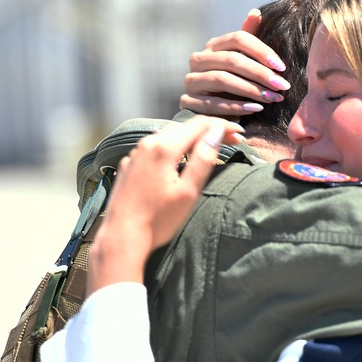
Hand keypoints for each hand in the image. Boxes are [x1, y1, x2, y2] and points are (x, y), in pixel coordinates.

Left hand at [86, 117, 243, 295]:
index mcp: (164, 147)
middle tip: (232, 140)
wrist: (121, 237)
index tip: (239, 134)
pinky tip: (181, 158)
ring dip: (192, 138)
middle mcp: (147, 143)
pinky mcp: (129, 164)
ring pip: (170, 135)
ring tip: (210, 147)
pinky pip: (156, 147)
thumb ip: (203, 159)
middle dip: (210, 131)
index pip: (200, 125)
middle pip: (185, 127)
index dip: (222, 126)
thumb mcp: (188, 191)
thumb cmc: (158, 219)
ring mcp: (136, 153)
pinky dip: (174, 147)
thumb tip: (216, 132)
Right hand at [180, 9, 289, 116]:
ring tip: (272, 98)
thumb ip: (247, 40)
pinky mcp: (188, 101)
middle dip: (260, 73)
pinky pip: (213, 103)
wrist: (213, 113)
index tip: (282, 67)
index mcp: (213, 46)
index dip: (261, 50)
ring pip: (221, 80)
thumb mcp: (241, 62)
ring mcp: (191, 80)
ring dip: (250, 90)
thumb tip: (256, 13)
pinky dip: (236, 106)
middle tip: (281, 86)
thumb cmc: (232, 85)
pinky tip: (255, 109)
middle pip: (231, 60)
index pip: (237, 38)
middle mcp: (198, 59)